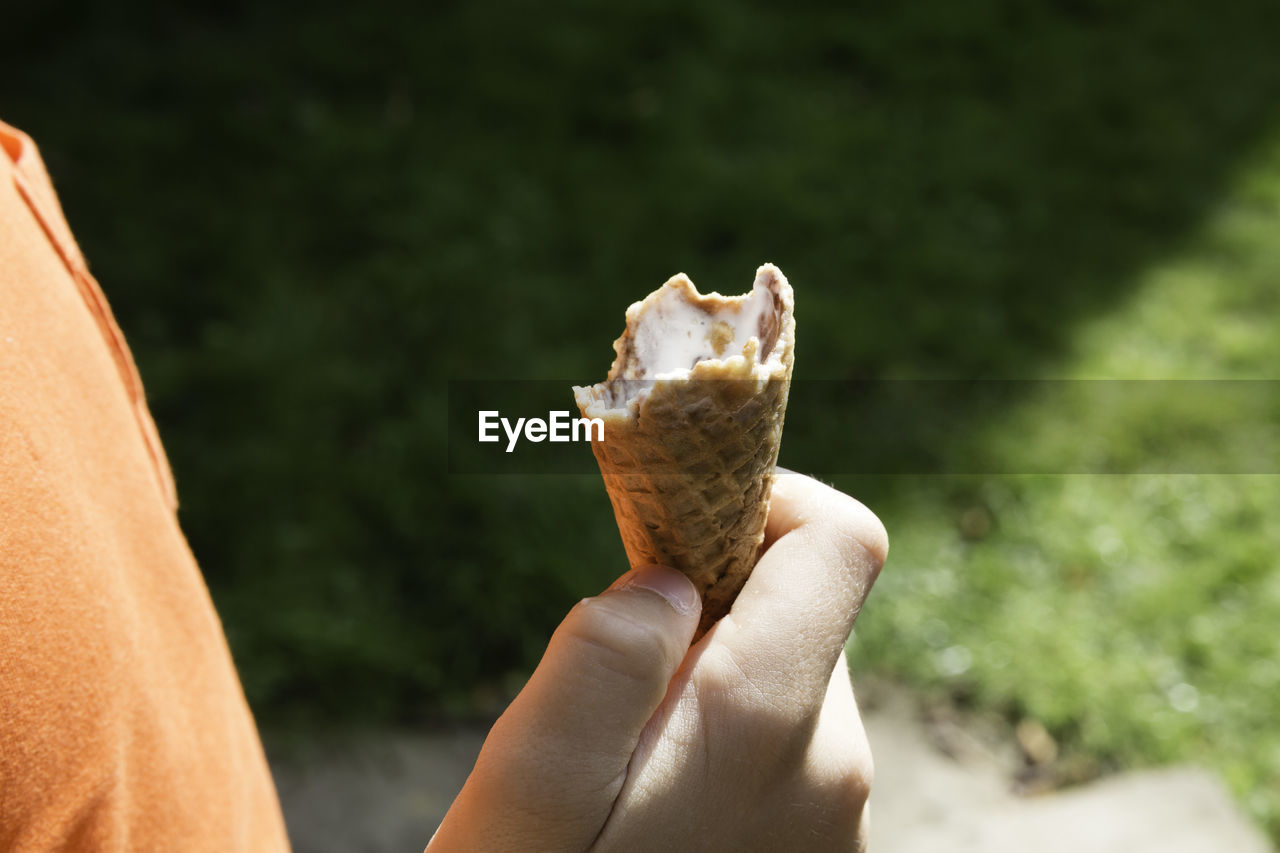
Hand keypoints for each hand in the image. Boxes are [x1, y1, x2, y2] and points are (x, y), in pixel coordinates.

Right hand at [427, 472, 886, 851]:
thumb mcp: (528, 794)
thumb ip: (601, 662)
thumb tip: (672, 580)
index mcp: (770, 726)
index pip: (841, 541)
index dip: (764, 497)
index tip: (672, 524)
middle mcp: (832, 767)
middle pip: (798, 607)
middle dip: (705, 600)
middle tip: (605, 669)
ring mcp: (831, 821)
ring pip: (779, 680)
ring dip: (700, 676)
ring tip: (613, 761)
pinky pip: (778, 749)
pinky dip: (715, 735)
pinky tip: (642, 807)